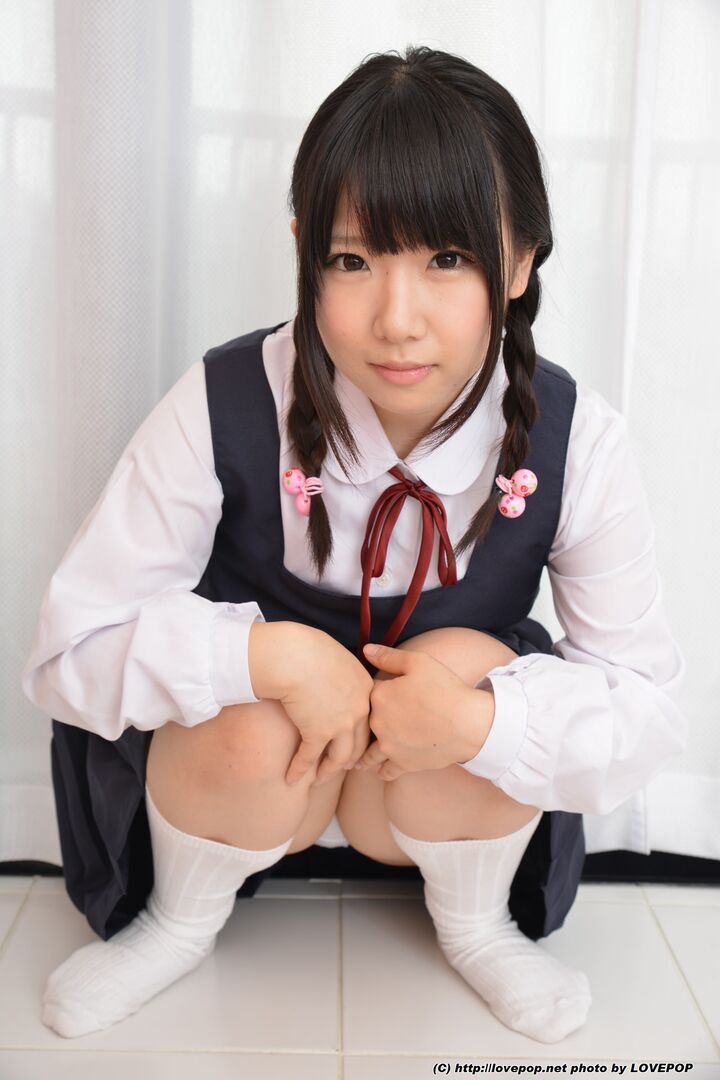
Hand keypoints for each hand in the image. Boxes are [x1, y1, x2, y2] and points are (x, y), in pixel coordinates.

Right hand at [277, 626, 374, 786]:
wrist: (293, 655)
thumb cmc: (310, 649)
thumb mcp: (340, 657)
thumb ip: (345, 674)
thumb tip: (338, 677)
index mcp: (368, 689)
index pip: (370, 719)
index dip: (362, 735)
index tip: (357, 745)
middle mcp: (360, 710)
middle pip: (359, 743)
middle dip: (351, 759)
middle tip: (344, 767)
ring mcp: (341, 724)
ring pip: (340, 758)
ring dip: (329, 771)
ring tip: (319, 779)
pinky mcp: (318, 733)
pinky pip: (309, 758)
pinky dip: (299, 770)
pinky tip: (291, 778)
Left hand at [355, 642, 492, 780]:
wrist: (468, 723)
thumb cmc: (445, 689)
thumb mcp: (418, 662)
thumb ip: (389, 656)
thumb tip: (366, 650)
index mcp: (379, 696)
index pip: (368, 692)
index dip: (378, 691)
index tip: (385, 694)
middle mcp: (378, 723)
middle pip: (366, 722)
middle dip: (366, 723)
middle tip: (361, 728)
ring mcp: (388, 747)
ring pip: (369, 752)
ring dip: (365, 754)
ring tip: (359, 757)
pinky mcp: (402, 764)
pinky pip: (385, 771)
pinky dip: (381, 770)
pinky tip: (378, 770)